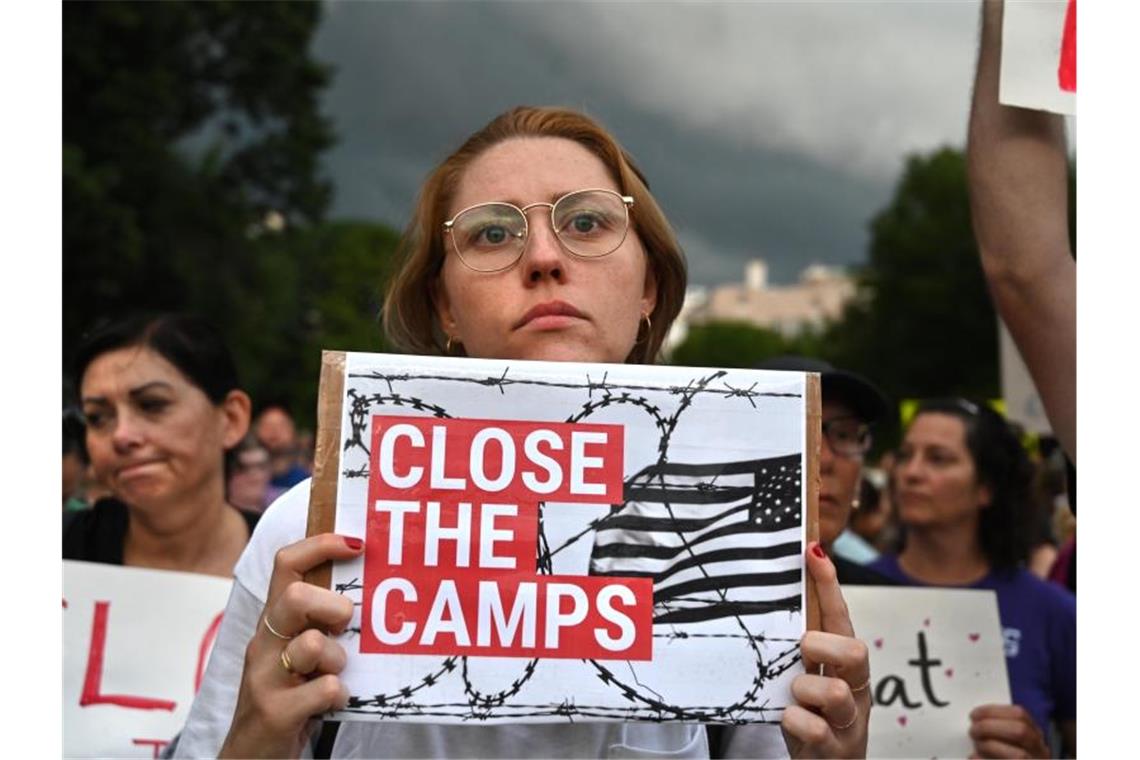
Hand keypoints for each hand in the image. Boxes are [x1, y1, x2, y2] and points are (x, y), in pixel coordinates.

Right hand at [219, 533, 363, 758]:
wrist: (250, 756)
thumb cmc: (287, 696)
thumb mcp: (297, 652)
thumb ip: (318, 623)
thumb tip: (366, 590)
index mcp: (272, 622)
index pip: (287, 565)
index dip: (321, 545)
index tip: (355, 545)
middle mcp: (262, 643)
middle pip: (295, 598)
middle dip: (333, 608)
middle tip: (343, 629)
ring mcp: (265, 677)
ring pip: (312, 645)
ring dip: (338, 661)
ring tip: (334, 675)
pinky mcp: (275, 711)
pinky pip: (326, 689)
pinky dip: (339, 695)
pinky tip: (332, 702)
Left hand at [781, 542, 869, 758]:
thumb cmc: (809, 717)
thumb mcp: (802, 677)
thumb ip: (797, 645)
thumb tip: (778, 593)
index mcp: (846, 666)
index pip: (841, 617)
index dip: (829, 585)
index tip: (812, 551)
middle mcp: (855, 690)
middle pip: (857, 651)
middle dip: (825, 645)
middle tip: (802, 651)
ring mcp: (849, 722)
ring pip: (838, 691)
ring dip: (806, 688)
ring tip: (792, 696)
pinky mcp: (836, 750)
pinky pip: (816, 729)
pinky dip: (796, 720)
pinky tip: (789, 719)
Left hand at [969, 704, 1049, 758]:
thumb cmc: (1001, 756)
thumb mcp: (1006, 743)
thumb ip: (998, 732)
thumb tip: (976, 720)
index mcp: (1035, 738)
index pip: (1020, 715)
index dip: (994, 711)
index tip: (974, 714)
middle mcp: (1040, 753)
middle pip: (1020, 731)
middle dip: (991, 727)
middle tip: (972, 731)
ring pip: (1019, 755)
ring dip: (990, 747)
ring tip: (976, 747)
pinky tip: (974, 758)